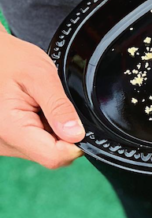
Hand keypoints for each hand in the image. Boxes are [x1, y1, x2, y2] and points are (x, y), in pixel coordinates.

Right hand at [0, 32, 84, 168]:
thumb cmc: (10, 60)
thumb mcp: (40, 77)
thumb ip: (59, 108)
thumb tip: (77, 135)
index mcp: (9, 129)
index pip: (53, 157)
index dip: (74, 144)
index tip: (76, 123)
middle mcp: (1, 143)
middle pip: (49, 156)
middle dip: (61, 135)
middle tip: (52, 107)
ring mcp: (0, 145)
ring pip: (41, 151)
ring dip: (49, 132)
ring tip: (39, 107)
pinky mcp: (3, 142)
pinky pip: (31, 145)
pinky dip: (39, 130)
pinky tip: (32, 111)